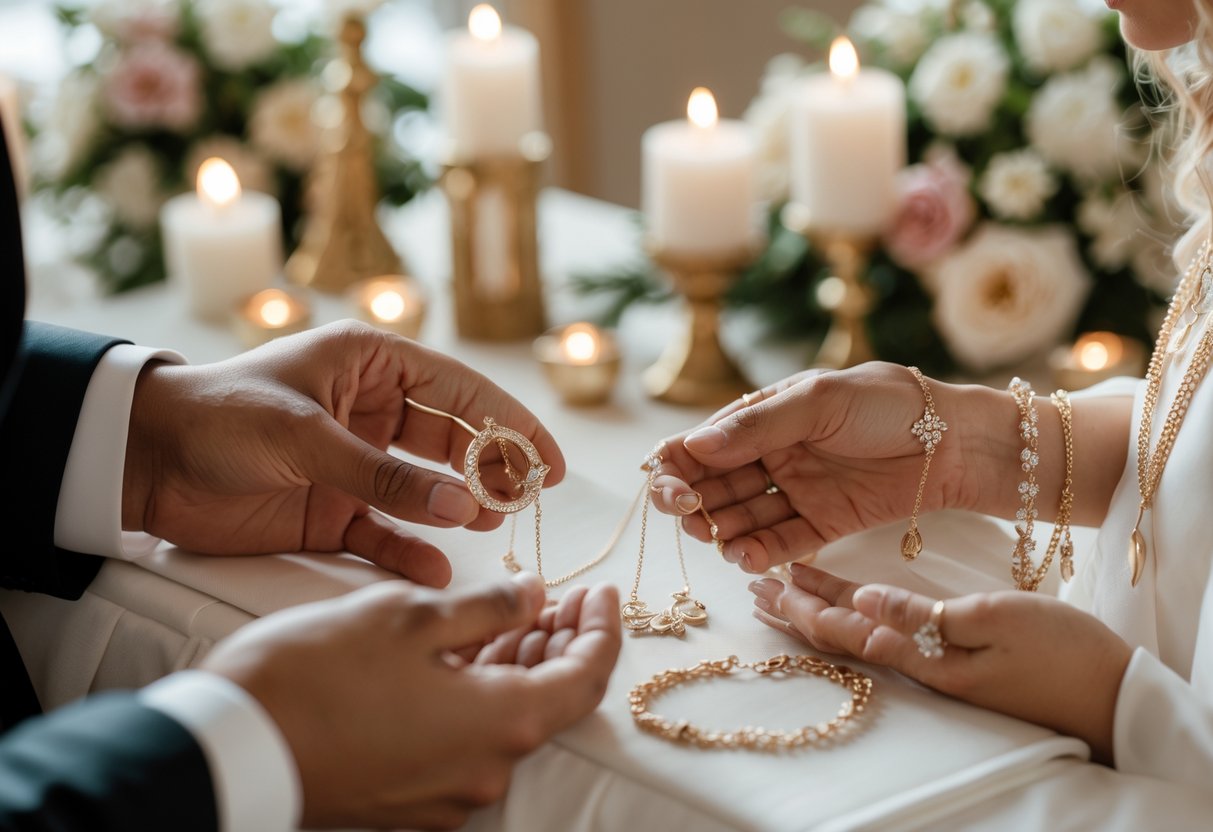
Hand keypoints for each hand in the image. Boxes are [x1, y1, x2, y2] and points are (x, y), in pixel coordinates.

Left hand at [122, 321, 564, 585]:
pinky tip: (435, 567)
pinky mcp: (332, 510)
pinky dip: (409, 549)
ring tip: (490, 527)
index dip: (510, 424)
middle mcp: (370, 411)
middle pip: (452, 440)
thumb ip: (383, 473)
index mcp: (370, 365)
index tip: (549, 462)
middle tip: (526, 501)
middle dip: (492, 469)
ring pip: (426, 487)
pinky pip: (384, 531)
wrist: (142, 460)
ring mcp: (355, 463)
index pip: (459, 391)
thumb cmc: (218, 417)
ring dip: (458, 507)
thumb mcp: (304, 435)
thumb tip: (460, 506)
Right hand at [201, 574, 620, 829]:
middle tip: (565, 593)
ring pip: (504, 718)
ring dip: (519, 664)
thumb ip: (487, 607)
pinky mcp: (406, 796)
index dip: (602, 629)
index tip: (602, 590)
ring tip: (521, 610)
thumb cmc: (316, 674)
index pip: (586, 678)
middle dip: (561, 642)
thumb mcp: (409, 616)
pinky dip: (480, 692)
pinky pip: (465, 738)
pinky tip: (470, 650)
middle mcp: (482, 770)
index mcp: (500, 724)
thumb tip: (534, 596)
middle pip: (548, 699)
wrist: (229, 750)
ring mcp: (443, 791)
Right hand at [649, 364, 991, 571]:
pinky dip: (758, 552)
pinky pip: (780, 543)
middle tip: (688, 514)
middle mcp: (771, 456)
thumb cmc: (889, 403)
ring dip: (721, 529)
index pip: (701, 444)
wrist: (955, 439)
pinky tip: (744, 557)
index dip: (675, 465)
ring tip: (717, 538)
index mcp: (763, 417)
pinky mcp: (823, 525)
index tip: (668, 484)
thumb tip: (696, 445)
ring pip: (741, 517)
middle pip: (713, 485)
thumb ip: (759, 425)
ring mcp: (796, 492)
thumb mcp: (820, 400)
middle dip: (692, 502)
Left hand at [748, 564, 1131, 760]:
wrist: (1110, 693)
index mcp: (922, 655)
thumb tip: (862, 599)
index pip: (845, 629)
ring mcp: (937, 663)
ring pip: (861, 634)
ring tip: (782, 593)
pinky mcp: (955, 659)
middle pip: (842, 635)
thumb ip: (923, 615)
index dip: (802, 606)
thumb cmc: (1060, 653)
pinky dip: (857, 615)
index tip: (764, 582)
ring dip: (819, 612)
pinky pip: (890, 634)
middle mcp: (920, 663)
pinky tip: (850, 603)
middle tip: (755, 585)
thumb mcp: (994, 621)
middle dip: (796, 610)